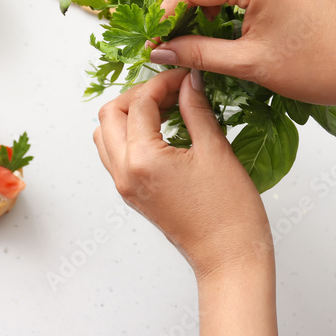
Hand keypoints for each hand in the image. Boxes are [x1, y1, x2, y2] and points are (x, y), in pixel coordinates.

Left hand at [93, 68, 271, 278]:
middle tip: (170, 89)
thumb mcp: (216, 152)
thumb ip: (196, 110)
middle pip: (110, 115)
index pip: (139, 103)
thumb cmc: (229, 213)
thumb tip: (189, 81)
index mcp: (142, 160)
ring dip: (128, 114)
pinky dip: (129, 135)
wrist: (228, 258)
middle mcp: (124, 173)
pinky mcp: (132, 194)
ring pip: (106, 135)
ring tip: (164, 108)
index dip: (163, 82)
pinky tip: (161, 130)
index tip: (185, 77)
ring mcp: (124, 185)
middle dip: (137, 94)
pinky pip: (115, 155)